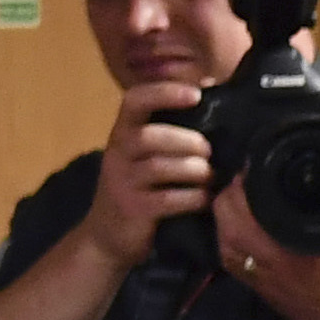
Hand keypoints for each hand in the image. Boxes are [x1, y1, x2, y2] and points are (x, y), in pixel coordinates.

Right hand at [85, 80, 218, 268]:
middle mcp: (118, 152)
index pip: (134, 100)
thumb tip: (210, 83)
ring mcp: (123, 182)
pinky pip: (166, 199)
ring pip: (158, 167)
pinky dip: (191, 197)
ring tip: (210, 176)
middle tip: (208, 151)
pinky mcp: (133, 209)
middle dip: (186, 141)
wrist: (108, 235)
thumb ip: (173, 122)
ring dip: (193, 170)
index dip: (164, 92)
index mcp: (123, 131)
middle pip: (149, 136)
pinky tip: (204, 199)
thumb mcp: (146, 152)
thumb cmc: (139, 185)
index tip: (196, 94)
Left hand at [211, 174, 319, 319]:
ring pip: (224, 242)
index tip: (255, 169)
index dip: (247, 183)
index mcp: (295, 248)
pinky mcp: (260, 290)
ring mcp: (262, 279)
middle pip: (229, 222)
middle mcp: (271, 263)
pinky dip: (227, 240)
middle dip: (231, 197)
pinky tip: (236, 231)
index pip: (252, 209)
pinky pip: (230, 261)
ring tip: (238, 203)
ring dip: (225, 219)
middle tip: (244, 183)